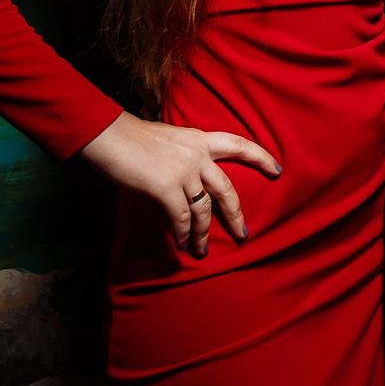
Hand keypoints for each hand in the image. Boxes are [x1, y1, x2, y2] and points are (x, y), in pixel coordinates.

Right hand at [78, 112, 281, 257]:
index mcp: (198, 139)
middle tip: (243, 233)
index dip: (260, 157)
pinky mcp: (166, 187)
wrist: (107, 135)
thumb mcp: (168, 139)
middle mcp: (197, 154)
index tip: (277, 169)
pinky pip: (181, 217)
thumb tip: (187, 179)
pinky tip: (183, 244)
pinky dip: (183, 234)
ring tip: (200, 250)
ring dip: (203, 233)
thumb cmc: (131, 137)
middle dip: (235, 214)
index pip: (238, 144)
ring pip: (204, 209)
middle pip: (227, 188)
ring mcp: (183, 171)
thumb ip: (184, 155)